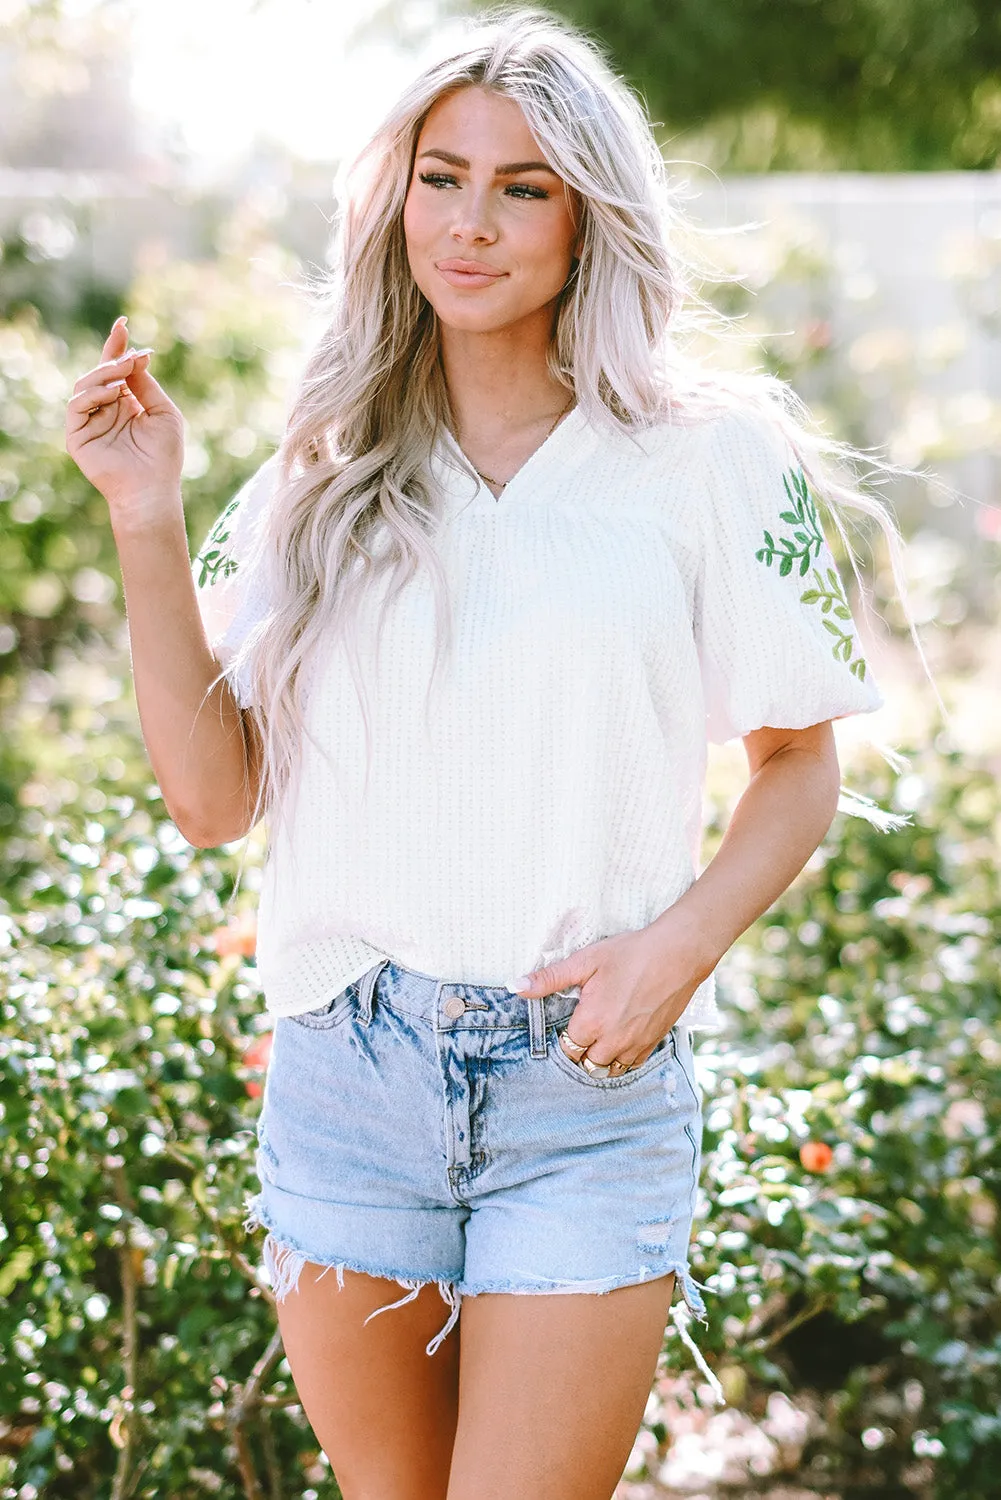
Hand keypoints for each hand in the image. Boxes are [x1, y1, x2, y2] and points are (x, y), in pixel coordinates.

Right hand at [65, 315, 184, 520]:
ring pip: (86, 385)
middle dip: (113, 358)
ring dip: (105, 374)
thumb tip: (136, 356)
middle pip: (99, 373)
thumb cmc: (163, 456)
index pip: (116, 369)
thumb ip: (147, 385)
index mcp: (125, 403)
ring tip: (125, 371)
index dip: (117, 346)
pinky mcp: (77, 435)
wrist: (153, 490)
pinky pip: (77, 405)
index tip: (123, 324)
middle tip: (131, 354)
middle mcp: (105, 409)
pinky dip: (94, 394)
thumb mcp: (163, 412)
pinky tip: (114, 392)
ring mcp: (89, 422)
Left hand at [509, 915, 712, 1071]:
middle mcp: (613, 1041)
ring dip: (601, 1059)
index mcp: (591, 1022)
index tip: (568, 1023)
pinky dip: (623, 1059)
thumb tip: (515, 986)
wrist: (678, 954)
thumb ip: (549, 978)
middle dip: (580, 1051)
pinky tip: (621, 1040)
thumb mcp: (585, 961)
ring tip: (599, 1039)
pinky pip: (632, 1065)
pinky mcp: (654, 1042)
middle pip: (587, 1064)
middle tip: (582, 1030)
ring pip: (609, 1069)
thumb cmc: (630, 953)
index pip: (567, 1049)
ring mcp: (636, 1045)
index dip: (564, 1038)